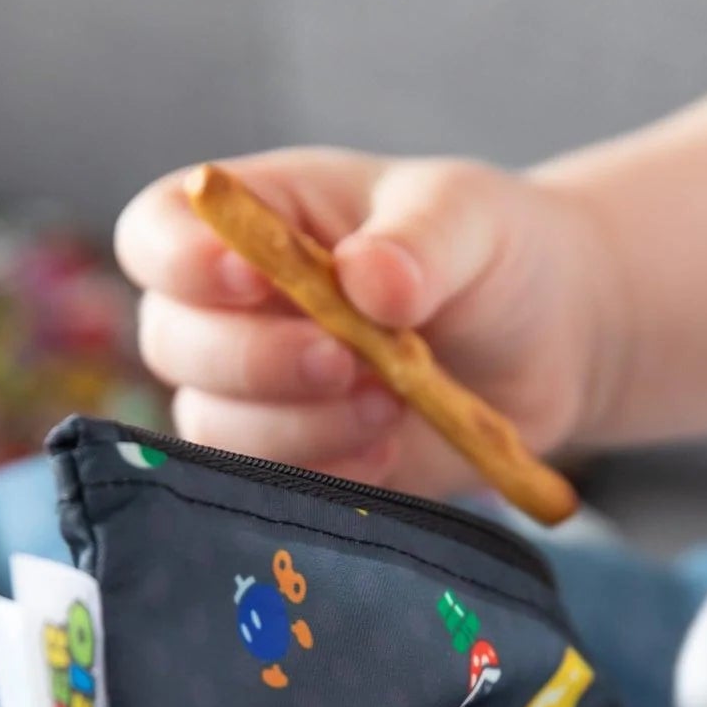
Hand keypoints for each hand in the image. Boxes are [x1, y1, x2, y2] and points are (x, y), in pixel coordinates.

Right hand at [113, 148, 625, 495]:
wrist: (548, 344)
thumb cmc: (491, 254)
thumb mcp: (470, 218)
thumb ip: (421, 239)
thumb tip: (367, 280)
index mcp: (253, 218)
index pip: (158, 233)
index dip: (180, 261)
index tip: (252, 280)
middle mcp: (232, 309)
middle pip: (170, 343)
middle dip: (254, 361)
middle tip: (347, 358)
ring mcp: (255, 394)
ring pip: (213, 428)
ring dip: (300, 425)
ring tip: (392, 400)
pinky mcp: (293, 463)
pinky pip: (266, 488)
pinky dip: (327, 474)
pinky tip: (390, 448)